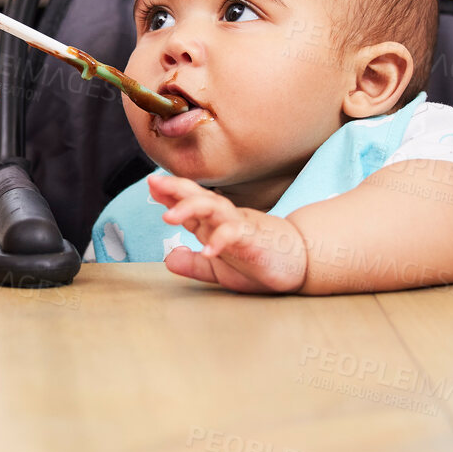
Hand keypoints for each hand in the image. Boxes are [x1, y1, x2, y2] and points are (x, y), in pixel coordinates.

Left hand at [149, 175, 307, 293]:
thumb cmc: (259, 262)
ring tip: (169, 216)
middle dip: (176, 188)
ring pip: (214, 207)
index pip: (189, 202)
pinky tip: (207, 250)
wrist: (301, 263)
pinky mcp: (254, 240)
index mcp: (215, 223)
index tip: (151, 183)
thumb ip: (194, 265)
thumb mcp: (220, 269)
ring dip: (190, 208)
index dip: (170, 193)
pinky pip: (236, 234)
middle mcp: (225, 219)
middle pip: (198, 196)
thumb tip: (168, 259)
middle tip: (154, 182)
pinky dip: (220, 240)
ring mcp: (240, 226)